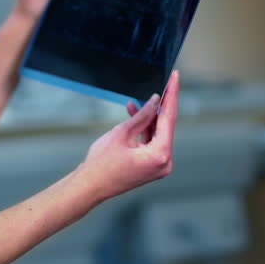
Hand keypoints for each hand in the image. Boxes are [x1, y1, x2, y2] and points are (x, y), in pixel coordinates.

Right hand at [76, 70, 179, 202]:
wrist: (89, 186)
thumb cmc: (102, 164)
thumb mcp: (123, 132)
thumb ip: (143, 115)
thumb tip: (156, 100)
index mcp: (160, 155)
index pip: (169, 118)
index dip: (172, 95)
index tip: (175, 77)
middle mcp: (164, 162)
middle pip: (166, 126)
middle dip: (160, 106)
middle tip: (163, 84)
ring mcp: (158, 166)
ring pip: (157, 133)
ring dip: (148, 118)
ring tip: (134, 103)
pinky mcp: (151, 165)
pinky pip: (151, 142)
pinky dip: (144, 130)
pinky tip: (133, 115)